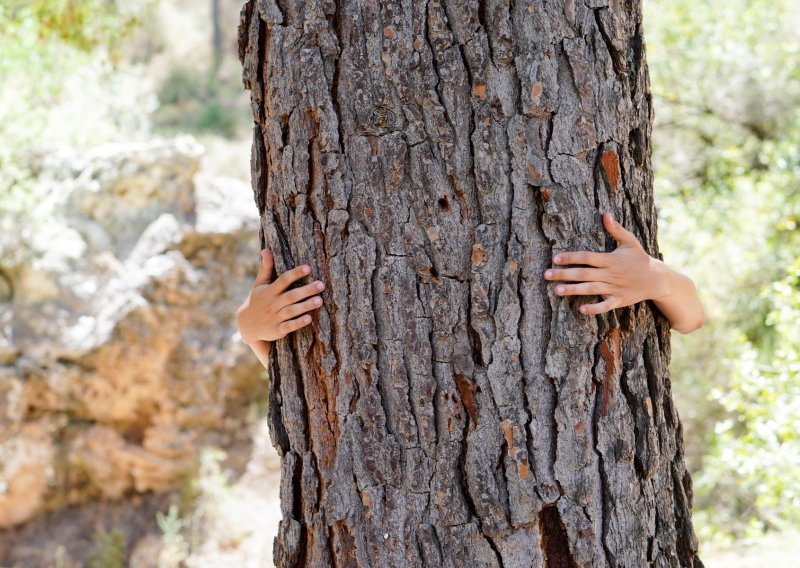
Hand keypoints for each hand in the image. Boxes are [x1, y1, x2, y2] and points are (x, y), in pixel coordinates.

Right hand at [235, 248, 324, 343]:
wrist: (246, 325)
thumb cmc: (257, 300)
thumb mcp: (259, 284)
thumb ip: (265, 268)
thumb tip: (266, 249)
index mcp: (269, 291)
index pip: (283, 280)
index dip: (295, 274)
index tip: (308, 268)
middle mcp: (272, 304)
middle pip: (291, 296)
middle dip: (306, 290)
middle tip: (321, 284)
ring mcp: (274, 317)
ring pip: (291, 311)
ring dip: (305, 306)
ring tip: (320, 300)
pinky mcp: (277, 330)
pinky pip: (288, 326)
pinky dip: (298, 323)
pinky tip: (309, 318)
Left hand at [543, 211, 669, 314]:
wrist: (657, 279)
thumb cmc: (639, 258)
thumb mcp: (630, 241)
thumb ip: (616, 229)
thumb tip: (605, 214)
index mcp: (610, 259)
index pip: (587, 257)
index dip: (571, 257)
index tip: (555, 258)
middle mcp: (610, 274)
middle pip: (584, 274)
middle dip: (564, 274)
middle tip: (546, 275)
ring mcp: (614, 288)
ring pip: (591, 289)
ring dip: (573, 290)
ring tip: (556, 291)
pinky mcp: (619, 300)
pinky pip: (605, 306)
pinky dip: (594, 308)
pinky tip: (580, 309)